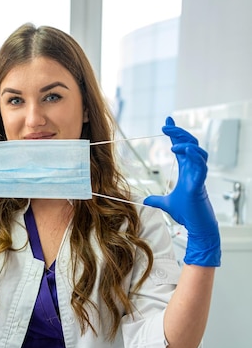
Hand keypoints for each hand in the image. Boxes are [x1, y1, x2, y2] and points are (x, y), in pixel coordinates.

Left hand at [144, 116, 219, 266]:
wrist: (196, 226)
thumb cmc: (187, 214)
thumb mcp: (167, 204)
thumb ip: (156, 199)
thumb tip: (145, 200)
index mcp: (187, 170)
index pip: (181, 147)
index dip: (175, 133)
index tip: (167, 121)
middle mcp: (194, 169)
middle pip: (190, 144)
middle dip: (179, 132)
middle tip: (166, 126)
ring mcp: (199, 175)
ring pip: (198, 151)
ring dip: (186, 144)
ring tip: (173, 144)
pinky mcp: (201, 183)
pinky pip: (201, 165)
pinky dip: (195, 156)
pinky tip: (185, 150)